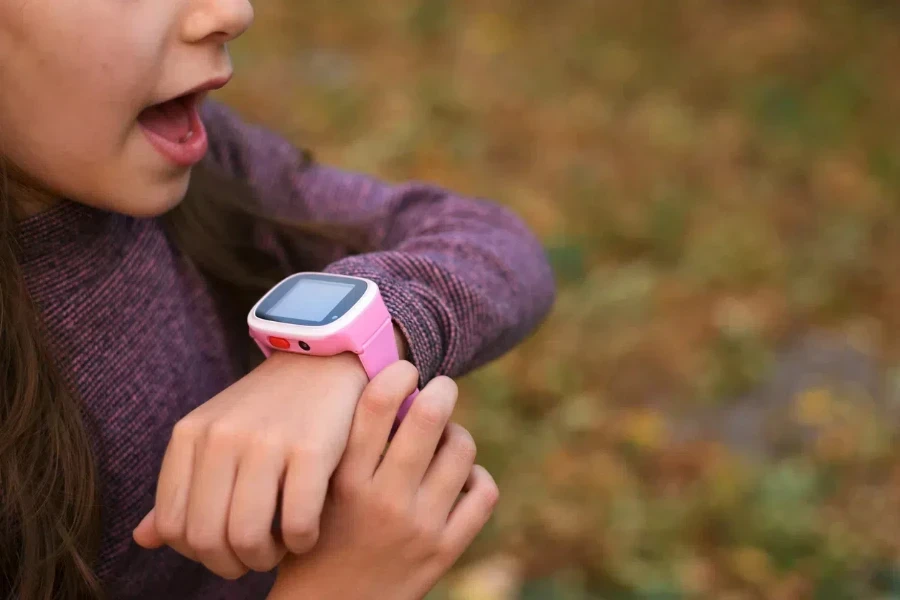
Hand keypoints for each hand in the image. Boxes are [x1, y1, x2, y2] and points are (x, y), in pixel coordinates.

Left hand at [132, 324, 409, 579]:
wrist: (325, 357)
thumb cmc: (270, 407)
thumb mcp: (217, 436)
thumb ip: (182, 487)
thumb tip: (143, 538)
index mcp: (190, 434)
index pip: (172, 526)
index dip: (198, 553)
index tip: (226, 547)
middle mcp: (220, 437)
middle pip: (206, 538)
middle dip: (231, 564)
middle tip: (255, 557)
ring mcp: (265, 441)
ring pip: (247, 537)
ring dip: (265, 558)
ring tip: (281, 547)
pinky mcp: (311, 448)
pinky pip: (297, 523)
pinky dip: (301, 541)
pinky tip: (308, 530)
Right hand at [267, 362, 498, 599]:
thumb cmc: (317, 539)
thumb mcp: (315, 493)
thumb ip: (345, 449)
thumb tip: (391, 393)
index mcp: (344, 481)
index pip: (375, 405)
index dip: (396, 374)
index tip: (404, 370)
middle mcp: (383, 500)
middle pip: (428, 419)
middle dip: (442, 391)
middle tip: (442, 388)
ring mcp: (419, 526)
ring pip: (461, 451)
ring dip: (457, 435)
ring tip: (446, 437)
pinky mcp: (445, 550)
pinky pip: (483, 493)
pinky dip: (477, 476)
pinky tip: (461, 477)